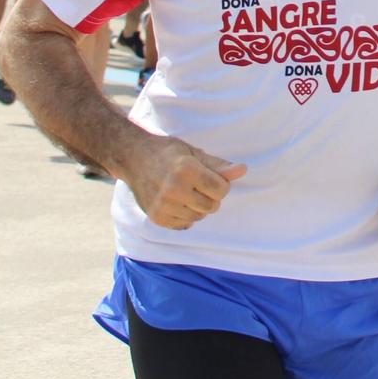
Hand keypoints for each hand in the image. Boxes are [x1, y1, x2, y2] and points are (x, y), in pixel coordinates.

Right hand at [126, 135, 245, 230]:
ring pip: (199, 216)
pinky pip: (185, 225)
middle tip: (199, 185)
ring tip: (188, 192)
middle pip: (212, 206)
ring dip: (199, 207)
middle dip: (212, 197)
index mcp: (186, 170)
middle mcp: (173, 189)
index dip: (221, 184)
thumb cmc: (169, 153)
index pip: (221, 189)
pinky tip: (178, 202)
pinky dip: (187, 216)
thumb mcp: (195, 154)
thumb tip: (243, 170)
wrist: (134, 159)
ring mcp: (163, 205)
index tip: (212, 177)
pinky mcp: (156, 217)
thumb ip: (219, 166)